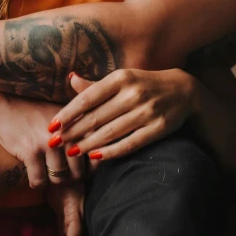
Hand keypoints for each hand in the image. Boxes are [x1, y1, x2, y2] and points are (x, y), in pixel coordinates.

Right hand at [0, 91, 85, 189]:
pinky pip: (39, 180)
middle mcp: (69, 133)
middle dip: (69, 177)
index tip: (76, 167)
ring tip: (46, 173)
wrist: (8, 100)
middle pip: (78, 172)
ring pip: (59, 178)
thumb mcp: (65, 112)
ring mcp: (50, 143)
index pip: (93, 156)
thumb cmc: (39, 110)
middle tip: (59, 172)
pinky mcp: (31, 151)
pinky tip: (33, 176)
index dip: (87, 167)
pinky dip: (36, 183)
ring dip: (52, 180)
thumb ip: (83, 128)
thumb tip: (96, 155)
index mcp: (80, 123)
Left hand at [48, 68, 198, 160]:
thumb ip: (96, 85)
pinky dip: (111, 152)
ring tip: (71, 152)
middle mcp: (133, 93)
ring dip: (88, 144)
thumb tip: (70, 79)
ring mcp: (147, 111)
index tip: (52, 126)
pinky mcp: (158, 128)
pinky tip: (96, 157)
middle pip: (96, 117)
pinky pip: (130, 144)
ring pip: (110, 132)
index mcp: (121, 78)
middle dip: (73, 132)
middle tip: (55, 143)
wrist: (183, 91)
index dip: (68, 113)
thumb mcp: (121, 80)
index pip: (88, 98)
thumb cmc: (143, 85)